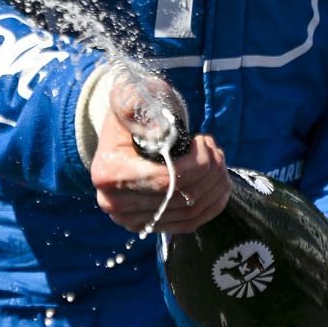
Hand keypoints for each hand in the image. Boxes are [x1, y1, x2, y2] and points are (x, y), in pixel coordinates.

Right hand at [88, 73, 230, 233]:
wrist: (124, 135)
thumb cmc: (132, 113)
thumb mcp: (131, 99)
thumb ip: (137, 107)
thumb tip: (159, 130)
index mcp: (108, 172)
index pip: (163, 180)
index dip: (195, 164)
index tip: (203, 140)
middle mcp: (115, 203)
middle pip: (179, 197)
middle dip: (209, 171)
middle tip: (214, 147)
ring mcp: (132, 220)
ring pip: (190, 211)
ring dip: (215, 185)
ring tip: (217, 160)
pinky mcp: (149, 227)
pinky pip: (190, 223)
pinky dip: (212, 204)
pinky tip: (219, 182)